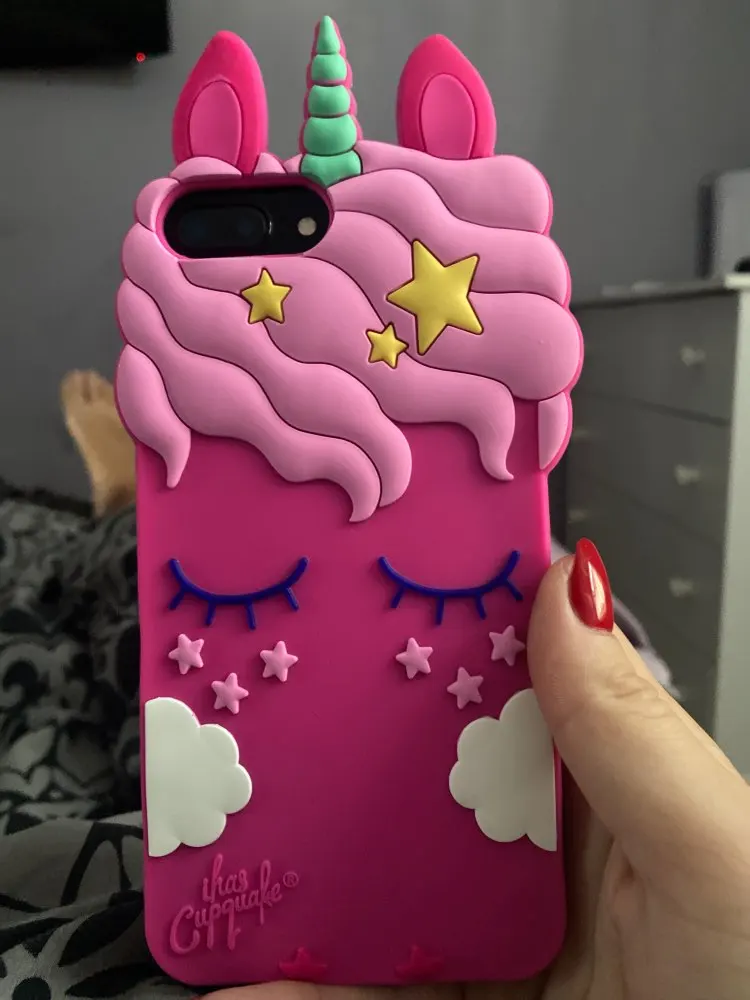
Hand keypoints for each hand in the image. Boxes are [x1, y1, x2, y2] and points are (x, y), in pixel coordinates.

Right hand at [207, 540, 749, 999]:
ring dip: (298, 870)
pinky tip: (250, 976)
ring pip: (375, 878)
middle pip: (415, 773)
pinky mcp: (455, 996)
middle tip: (254, 718)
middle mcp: (535, 840)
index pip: (501, 678)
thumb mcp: (709, 848)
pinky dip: (300, 982)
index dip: (429, 630)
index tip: (344, 593)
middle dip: (331, 747)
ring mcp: (491, 926)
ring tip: (230, 851)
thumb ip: (631, 730)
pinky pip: (364, 982)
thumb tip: (564, 583)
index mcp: (599, 773)